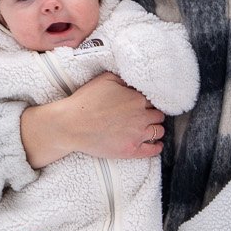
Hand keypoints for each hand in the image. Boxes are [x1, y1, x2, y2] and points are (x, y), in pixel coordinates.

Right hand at [21, 73, 164, 167]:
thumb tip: (134, 82)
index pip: (153, 100)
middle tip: (148, 116)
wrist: (72, 125)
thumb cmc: (86, 101)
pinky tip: (157, 145)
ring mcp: (137, 135)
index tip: (144, 104)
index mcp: (137, 99)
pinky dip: (157, 147)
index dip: (148, 102)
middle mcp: (141, 117)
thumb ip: (124, 80)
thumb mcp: (105, 80)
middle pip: (158, 115)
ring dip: (156, 128)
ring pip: (158, 131)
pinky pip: (152, 151)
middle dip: (154, 114)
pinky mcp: (131, 150)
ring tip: (151, 128)